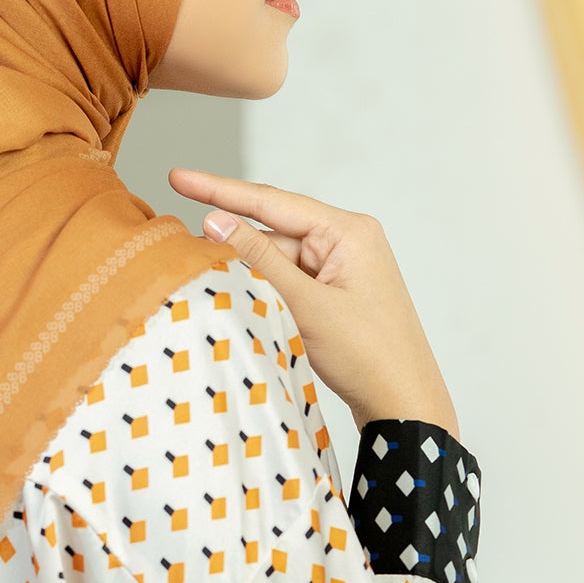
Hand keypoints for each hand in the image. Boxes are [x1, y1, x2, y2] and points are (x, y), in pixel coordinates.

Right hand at [167, 169, 459, 438]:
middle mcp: (346, 242)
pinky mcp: (334, 293)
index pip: (271, 202)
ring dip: (244, 266)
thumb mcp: (306, 304)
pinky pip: (288, 278)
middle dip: (229, 232)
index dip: (219, 190)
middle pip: (272, 229)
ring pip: (276, 257)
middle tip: (178, 227)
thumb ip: (259, 260)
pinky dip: (261, 285)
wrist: (405, 405)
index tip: (180, 177)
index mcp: (348, 232)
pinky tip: (233, 289)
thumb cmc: (369, 355)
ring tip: (201, 271)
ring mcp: (340, 268)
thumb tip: (215, 221)